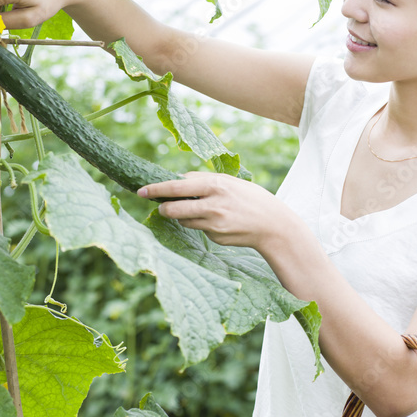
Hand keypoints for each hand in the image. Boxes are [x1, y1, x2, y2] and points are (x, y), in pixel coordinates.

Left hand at [138, 172, 302, 251]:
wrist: (273, 225)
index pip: (177, 186)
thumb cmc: (251, 199)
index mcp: (215, 185)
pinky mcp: (216, 236)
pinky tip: (215, 220)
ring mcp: (214, 223)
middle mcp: (213, 204)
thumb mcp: (230, 182)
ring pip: (184, 220)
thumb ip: (205, 181)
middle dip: (161, 205)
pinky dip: (199, 224)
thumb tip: (177, 180)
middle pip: (174, 206)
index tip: (143, 189)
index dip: (157, 188)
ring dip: (180, 216)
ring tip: (190, 210)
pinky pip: (198, 229)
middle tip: (155, 204)